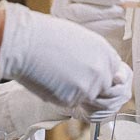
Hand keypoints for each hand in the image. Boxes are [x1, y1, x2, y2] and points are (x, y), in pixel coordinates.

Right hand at [0, 2, 132, 114]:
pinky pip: (72, 103)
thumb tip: (102, 70)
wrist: (24, 43)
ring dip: (78, 93)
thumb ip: (95, 56)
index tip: (91, 77)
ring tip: (59, 78)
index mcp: (105, 52)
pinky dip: (63, 97)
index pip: (115, 73)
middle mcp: (101, 70)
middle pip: (106, 89)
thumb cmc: (46, 35)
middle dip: (92, 88)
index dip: (103, 77)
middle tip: (72, 80)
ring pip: (90, 99)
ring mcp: (88, 87)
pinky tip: (51, 82)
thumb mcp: (80, 39)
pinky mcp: (72, 99)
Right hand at [52, 0, 126, 38]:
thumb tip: (121, 0)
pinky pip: (88, 37)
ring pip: (83, 27)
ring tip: (121, 19)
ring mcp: (63, 27)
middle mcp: (59, 11)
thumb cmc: (88, 3)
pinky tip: (114, 25)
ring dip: (106, 23)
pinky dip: (104, 31)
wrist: (73, 23)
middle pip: (79, 13)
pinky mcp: (70, 39)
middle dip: (103, 12)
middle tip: (121, 10)